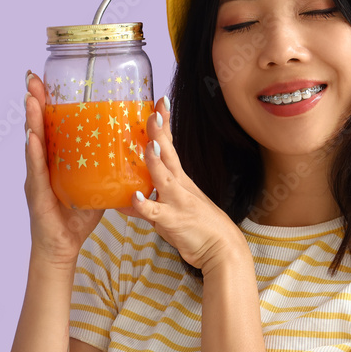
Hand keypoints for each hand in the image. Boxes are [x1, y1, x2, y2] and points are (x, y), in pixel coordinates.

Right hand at [23, 71, 104, 267]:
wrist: (63, 247)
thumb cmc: (77, 217)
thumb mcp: (95, 185)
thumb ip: (107, 166)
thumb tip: (131, 147)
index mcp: (55, 160)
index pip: (51, 125)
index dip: (47, 102)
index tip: (45, 79)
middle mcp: (42, 165)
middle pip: (38, 127)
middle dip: (35, 102)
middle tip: (33, 78)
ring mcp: (36, 178)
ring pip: (34, 143)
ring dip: (32, 120)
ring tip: (31, 98)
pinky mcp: (37, 194)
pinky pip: (37, 170)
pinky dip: (34, 153)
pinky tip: (33, 137)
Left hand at [117, 97, 243, 271]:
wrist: (222, 249)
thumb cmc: (198, 228)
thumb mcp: (172, 210)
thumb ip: (150, 203)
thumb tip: (128, 199)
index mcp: (180, 180)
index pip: (170, 146)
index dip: (164, 125)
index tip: (160, 102)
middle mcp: (179, 186)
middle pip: (168, 154)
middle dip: (160, 132)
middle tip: (154, 111)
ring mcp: (177, 202)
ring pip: (163, 178)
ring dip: (155, 162)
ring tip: (148, 146)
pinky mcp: (173, 221)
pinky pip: (156, 212)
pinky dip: (145, 205)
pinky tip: (135, 198)